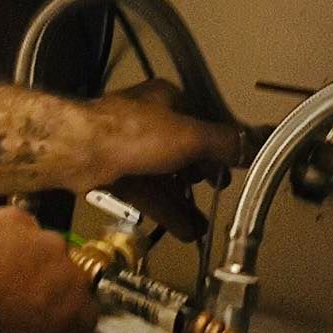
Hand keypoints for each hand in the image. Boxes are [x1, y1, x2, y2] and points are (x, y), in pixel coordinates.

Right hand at [0, 206, 99, 332]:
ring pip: (66, 287)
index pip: (16, 230)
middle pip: (45, 256)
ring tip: (26, 330)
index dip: (4, 256)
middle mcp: (49, 243)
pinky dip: (65, 330)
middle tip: (9, 305)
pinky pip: (80, 320)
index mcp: (11, 221)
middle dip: (32, 275)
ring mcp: (73, 280)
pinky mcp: (86, 317)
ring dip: (53, 302)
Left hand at [87, 81, 244, 241]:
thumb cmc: (136, 133)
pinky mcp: (114, 172)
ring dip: (184, 201)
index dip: (219, 146)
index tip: (233, 168)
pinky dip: (166, 210)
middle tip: (216, 193)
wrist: (78, 149)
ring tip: (204, 229)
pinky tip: (186, 232)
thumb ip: (224, 142)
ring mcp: (128, 148)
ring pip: (164, 176)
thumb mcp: (190, 136)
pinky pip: (147, 192)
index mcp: (166, 99)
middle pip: (183, 152)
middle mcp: (148, 120)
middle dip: (200, 177)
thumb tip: (255, 146)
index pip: (202, 122)